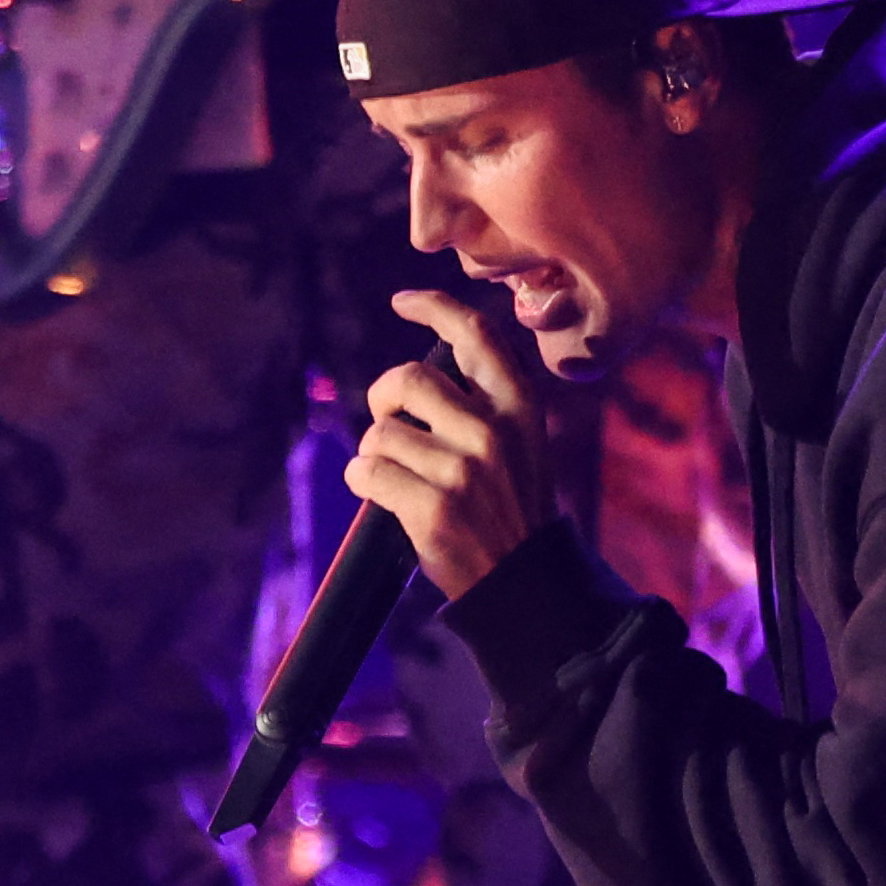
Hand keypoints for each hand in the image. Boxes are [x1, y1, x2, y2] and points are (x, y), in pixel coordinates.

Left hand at [342, 290, 556, 601]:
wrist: (524, 584)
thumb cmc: (511, 509)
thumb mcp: (521, 443)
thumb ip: (483, 403)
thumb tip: (416, 373)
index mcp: (520, 406)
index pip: (474, 334)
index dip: (434, 307)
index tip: (403, 302)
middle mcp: (493, 429)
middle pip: (407, 378)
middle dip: (382, 397)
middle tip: (386, 420)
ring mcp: (463, 469)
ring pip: (381, 431)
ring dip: (373, 451)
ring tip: (391, 473)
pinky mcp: (433, 507)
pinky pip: (367, 471)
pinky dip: (361, 479)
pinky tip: (377, 493)